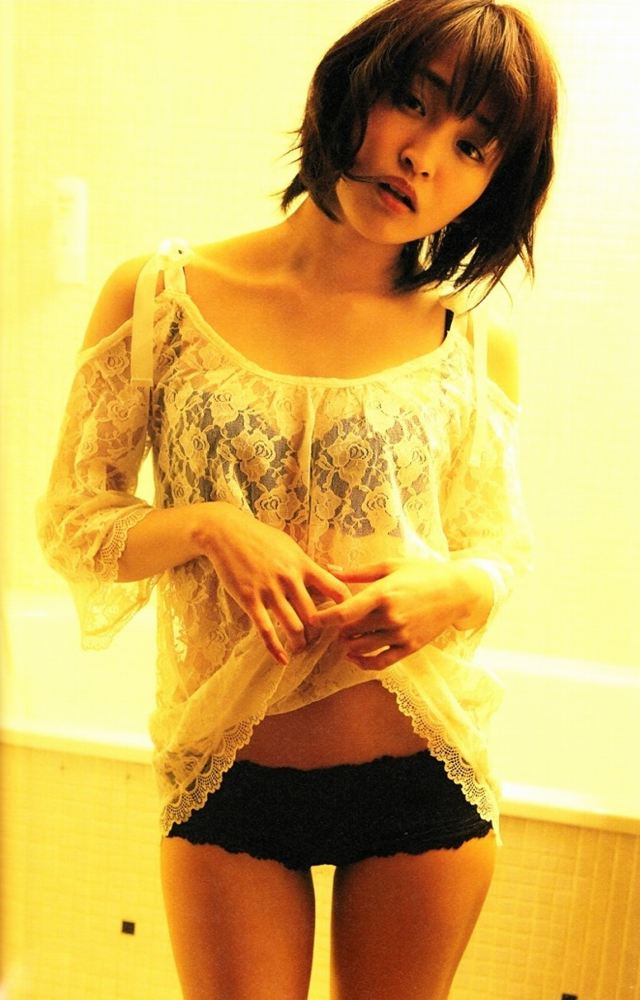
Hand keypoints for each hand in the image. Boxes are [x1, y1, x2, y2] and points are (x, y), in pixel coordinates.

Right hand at [192, 503, 350, 664]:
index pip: (336, 589)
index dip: (346, 608)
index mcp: (303, 564)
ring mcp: (269, 590)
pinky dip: (275, 649)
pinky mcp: (249, 600)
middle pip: (316, 616)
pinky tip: (282, 659)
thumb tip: (329, 575)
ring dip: (300, 643)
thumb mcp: (290, 547)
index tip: (346, 619)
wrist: (226, 533)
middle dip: (320, 633)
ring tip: (301, 648)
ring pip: (293, 627)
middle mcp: (290, 578)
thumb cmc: (260, 538)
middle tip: (320, 641)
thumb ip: (308, 565)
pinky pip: (265, 630)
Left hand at [310, 556, 469, 669]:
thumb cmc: (423, 573)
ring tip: (343, 638)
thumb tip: (329, 569)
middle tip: (330, 625)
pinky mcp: (409, 647)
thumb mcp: (390, 566)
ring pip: (362, 648)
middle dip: (337, 629)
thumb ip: (357, 573)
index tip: (311, 620)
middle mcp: (390, 617)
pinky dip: (363, 663)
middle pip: (351, 630)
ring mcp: (400, 634)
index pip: (346, 612)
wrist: (457, 592)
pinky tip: (354, 657)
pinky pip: (381, 662)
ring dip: (348, 645)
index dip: (324, 619)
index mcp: (383, 593)